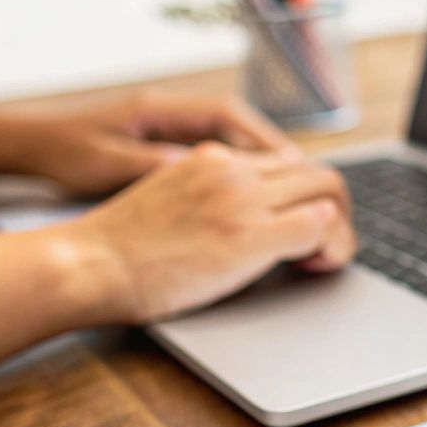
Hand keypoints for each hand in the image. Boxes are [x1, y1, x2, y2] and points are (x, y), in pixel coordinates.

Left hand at [18, 91, 294, 196]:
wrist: (28, 149)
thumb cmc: (60, 154)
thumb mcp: (107, 163)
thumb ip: (156, 164)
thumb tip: (205, 168)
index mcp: (159, 109)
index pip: (229, 116)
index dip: (266, 141)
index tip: (294, 166)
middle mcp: (168, 115)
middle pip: (240, 130)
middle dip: (279, 160)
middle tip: (312, 190)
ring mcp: (166, 134)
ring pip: (230, 149)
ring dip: (263, 173)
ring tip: (293, 203)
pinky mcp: (162, 154)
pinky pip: (214, 164)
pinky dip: (239, 182)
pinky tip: (250, 209)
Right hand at [63, 143, 356, 323]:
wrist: (86, 264)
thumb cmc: (115, 250)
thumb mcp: (164, 200)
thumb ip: (203, 197)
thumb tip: (233, 222)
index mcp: (209, 158)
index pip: (284, 162)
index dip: (303, 195)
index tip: (300, 225)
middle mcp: (232, 169)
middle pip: (317, 171)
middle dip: (334, 209)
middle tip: (324, 246)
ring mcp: (243, 199)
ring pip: (330, 191)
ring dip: (340, 227)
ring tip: (323, 259)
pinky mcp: (250, 235)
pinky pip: (323, 226)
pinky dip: (334, 247)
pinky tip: (313, 268)